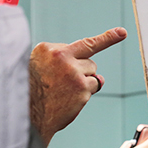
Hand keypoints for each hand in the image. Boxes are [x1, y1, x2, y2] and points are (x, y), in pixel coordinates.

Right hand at [29, 27, 126, 145]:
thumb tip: (97, 76)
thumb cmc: (31, 93)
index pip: (80, 44)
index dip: (105, 39)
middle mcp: (61, 57)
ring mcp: (73, 72)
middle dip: (83, 70)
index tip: (122, 32)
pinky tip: (69, 99)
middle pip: (88, 59)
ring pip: (92, 71)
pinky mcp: (82, 87)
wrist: (25, 115)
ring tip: (63, 92)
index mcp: (47, 49)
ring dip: (84, 81)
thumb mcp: (38, 67)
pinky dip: (87, 92)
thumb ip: (63, 62)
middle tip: (69, 82)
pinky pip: (95, 85)